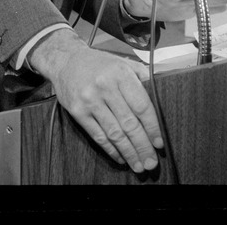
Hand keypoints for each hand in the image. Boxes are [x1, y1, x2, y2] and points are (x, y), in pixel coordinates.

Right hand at [28, 29, 161, 173]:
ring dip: (129, 152)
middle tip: (152, 163)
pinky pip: (98, 135)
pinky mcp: (78, 112)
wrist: (66, 60)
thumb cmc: (99, 63)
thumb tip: (161, 91)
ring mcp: (90, 100)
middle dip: (143, 146)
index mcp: (120, 73)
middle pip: (129, 123)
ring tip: (139, 165)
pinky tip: (120, 157)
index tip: (159, 143)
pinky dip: (111, 149)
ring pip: (114, 133)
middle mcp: (105, 86)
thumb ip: (141, 76)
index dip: (152, 127)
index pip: (141, 105)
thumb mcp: (121, 62)